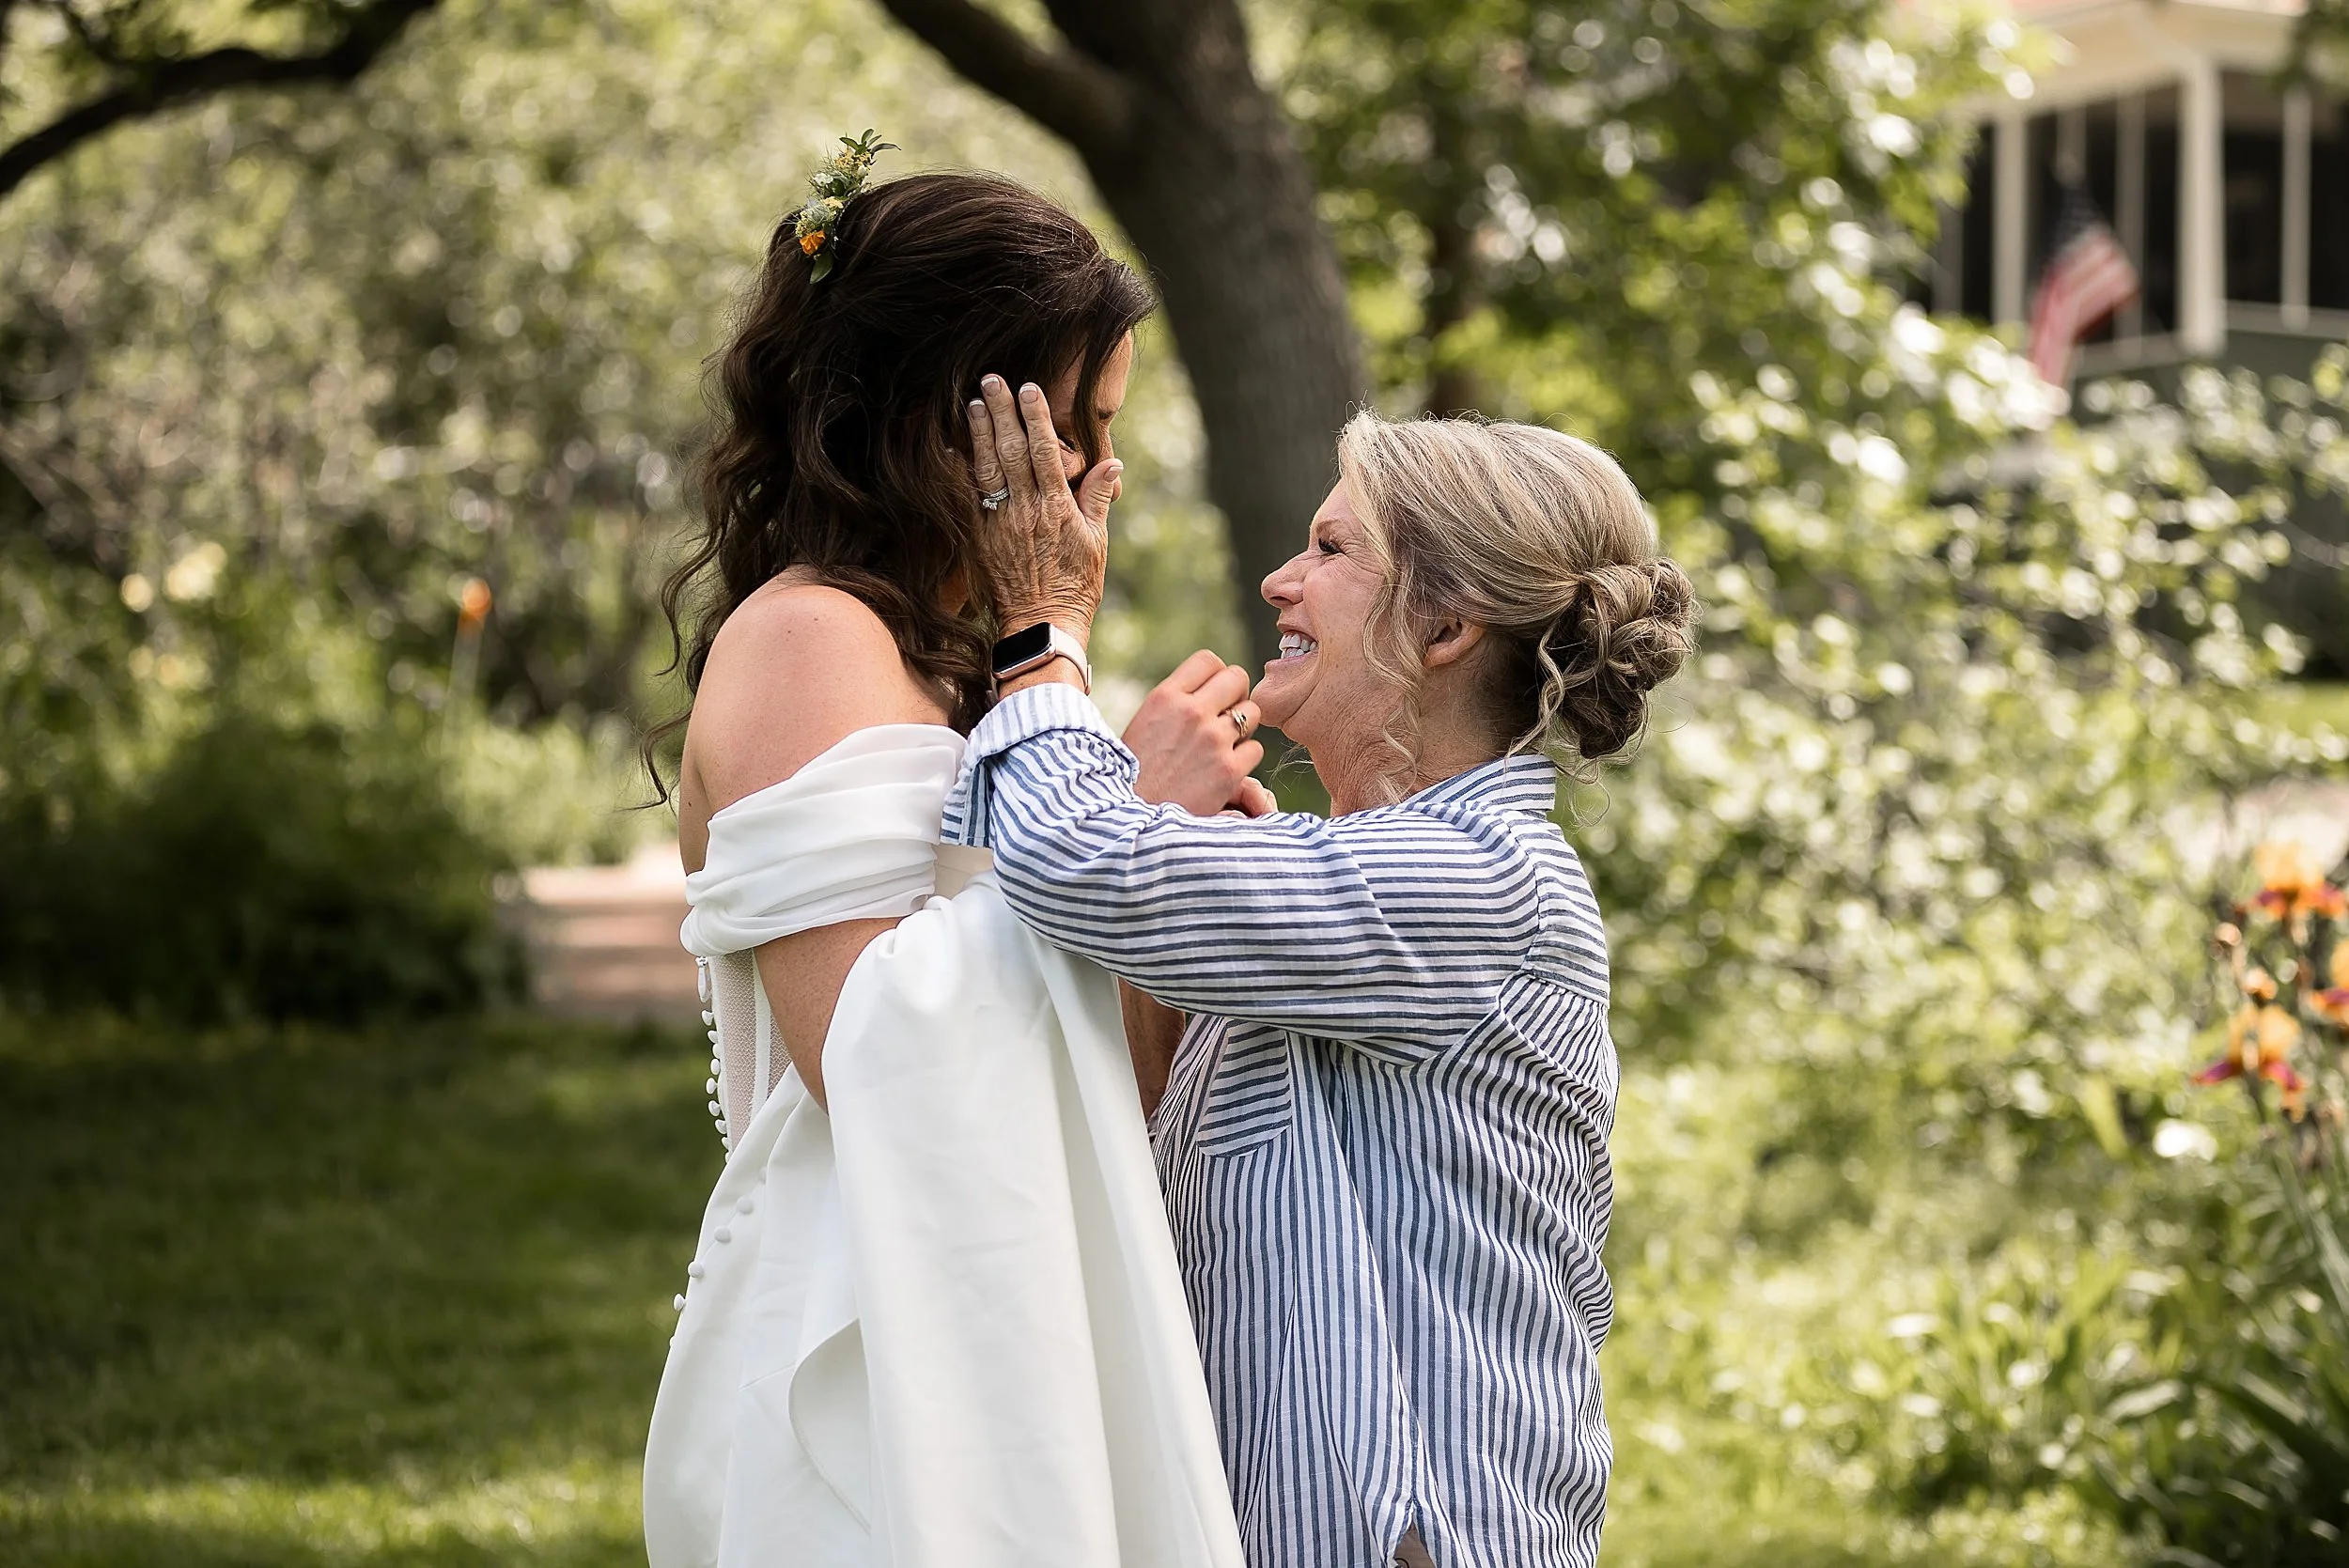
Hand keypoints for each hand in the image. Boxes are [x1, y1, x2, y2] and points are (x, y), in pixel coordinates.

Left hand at [967, 374, 1119, 642]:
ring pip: (987, 468)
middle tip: (991, 379)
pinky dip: (960, 470)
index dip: (1035, 417)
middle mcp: (1026, 511)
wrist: (1041, 628)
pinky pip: (967, 497)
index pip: (1045, 452)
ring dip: (979, 433)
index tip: (1028, 388)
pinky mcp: (980, 539)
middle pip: (1012, 450)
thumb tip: (1111, 464)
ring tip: (973, 402)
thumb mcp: (1096, 544)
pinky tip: (953, 446)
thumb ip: (1095, 499)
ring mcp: (1000, 524)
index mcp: (1057, 509)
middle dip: (1001, 412)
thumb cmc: (1075, 587)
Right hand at [1127, 650, 1275, 817]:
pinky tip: (1225, 769)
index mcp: (1165, 697)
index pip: (1208, 660)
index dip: (1216, 675)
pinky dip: (1245, 759)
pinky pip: (1256, 749)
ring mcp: (1213, 740)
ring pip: (1252, 713)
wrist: (1132, 817)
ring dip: (1243, 727)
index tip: (1212, 693)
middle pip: (1237, 678)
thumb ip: (1175, 703)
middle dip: (1235, 695)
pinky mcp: (1230, 771)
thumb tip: (1208, 691)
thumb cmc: (1134, 773)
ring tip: (1223, 744)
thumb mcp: (1145, 723)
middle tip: (1225, 715)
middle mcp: (1191, 712)